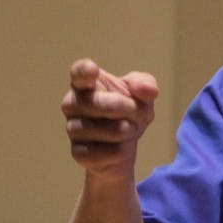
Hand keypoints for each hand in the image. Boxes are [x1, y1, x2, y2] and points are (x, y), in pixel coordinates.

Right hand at [61, 58, 157, 178]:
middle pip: (101, 104)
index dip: (84, 71)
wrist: (123, 145)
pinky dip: (124, 150)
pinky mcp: (79, 153)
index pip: (79, 73)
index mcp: (85, 83)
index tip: (93, 70)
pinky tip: (119, 146)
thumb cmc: (128, 111)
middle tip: (137, 111)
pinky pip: (112, 152)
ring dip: (130, 130)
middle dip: (130, 108)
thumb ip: (145, 84)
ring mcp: (73, 129)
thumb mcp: (141, 93)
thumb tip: (149, 90)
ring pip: (113, 130)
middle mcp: (72, 103)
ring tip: (127, 129)